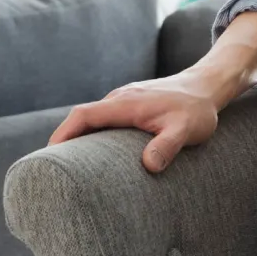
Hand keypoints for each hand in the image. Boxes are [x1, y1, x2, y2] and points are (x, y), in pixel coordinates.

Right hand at [47, 73, 229, 172]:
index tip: (47, 155)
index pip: (83, 116)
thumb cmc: (197, 110)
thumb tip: (148, 166)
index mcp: (124, 103)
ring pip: (92, 117)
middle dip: (63, 140)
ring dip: (77, 137)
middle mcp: (119, 98)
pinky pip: (104, 118)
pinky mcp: (131, 104)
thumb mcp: (185, 130)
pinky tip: (95, 153)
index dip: (62, 135)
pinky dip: (92, 133)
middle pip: (81, 117)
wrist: (208, 86)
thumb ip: (167, 146)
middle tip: (49, 170)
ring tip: (67, 167)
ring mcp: (124, 100)